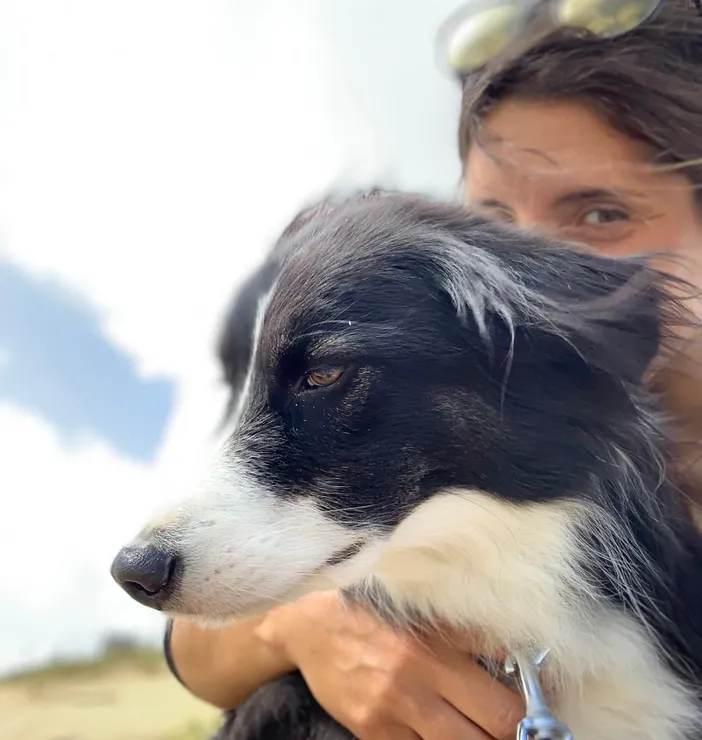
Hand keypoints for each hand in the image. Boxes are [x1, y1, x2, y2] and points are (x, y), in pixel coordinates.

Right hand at [256, 590, 523, 739]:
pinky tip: (435, 730)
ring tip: (475, 730)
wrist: (312, 626)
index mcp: (437, 648)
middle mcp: (416, 684)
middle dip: (507, 735)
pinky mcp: (370, 732)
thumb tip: (518, 654)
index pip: (502, 701)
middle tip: (510, 728)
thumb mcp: (423, 612)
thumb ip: (470, 634)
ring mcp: (391, 714)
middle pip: (488, 732)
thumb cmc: (374, 613)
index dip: (528, 716)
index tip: (534, 717)